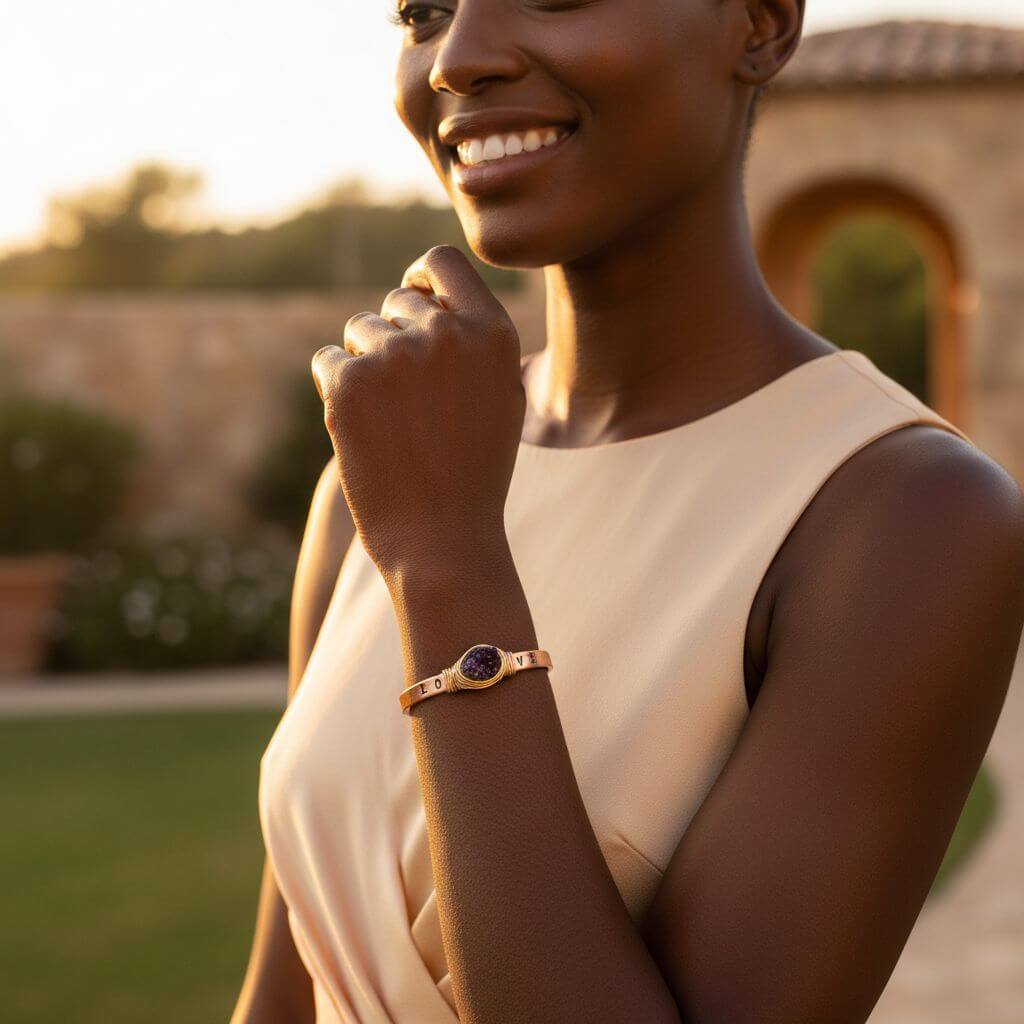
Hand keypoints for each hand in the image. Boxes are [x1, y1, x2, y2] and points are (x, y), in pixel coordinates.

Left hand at [311, 245, 524, 587]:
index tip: (413, 300)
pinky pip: (326, 362)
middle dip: (393, 337)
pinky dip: (336, 391)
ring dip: (364, 366)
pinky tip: (363, 433)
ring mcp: (396, 354)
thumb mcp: (500, 398)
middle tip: (407, 401)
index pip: (444, 262)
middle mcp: (446, 332)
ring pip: (358, 330)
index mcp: (492, 333)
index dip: (422, 278)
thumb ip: (474, 341)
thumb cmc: (474, 474)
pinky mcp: (349, 381)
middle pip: (396, 300)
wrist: (443, 541)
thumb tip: (425, 295)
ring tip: (391, 424)